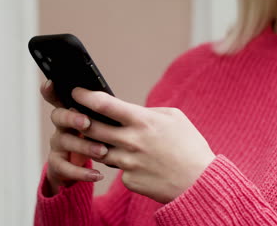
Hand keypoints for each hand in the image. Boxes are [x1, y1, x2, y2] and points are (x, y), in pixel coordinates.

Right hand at [40, 80, 107, 195]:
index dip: (51, 89)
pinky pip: (65, 168)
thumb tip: (125, 103)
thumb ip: (107, 112)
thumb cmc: (98, 137)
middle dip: (71, 117)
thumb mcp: (103, 122)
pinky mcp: (57, 164)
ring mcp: (58, 144)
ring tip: (103, 151)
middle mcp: (62, 125)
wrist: (82, 168)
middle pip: (58, 116)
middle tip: (86, 122)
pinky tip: (97, 175)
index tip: (51, 83)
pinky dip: (81, 172)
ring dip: (83, 146)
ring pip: (64, 141)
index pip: (59, 95)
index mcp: (72, 110)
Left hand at [71, 87, 215, 202]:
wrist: (200, 183)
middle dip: (79, 120)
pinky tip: (134, 161)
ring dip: (97, 143)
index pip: (104, 104)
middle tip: (76, 115)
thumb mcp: (173, 117)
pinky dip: (120, 163)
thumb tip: (127, 111)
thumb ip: (147, 112)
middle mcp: (131, 141)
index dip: (85, 96)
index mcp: (142, 121)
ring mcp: (128, 163)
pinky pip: (116, 168)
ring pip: (99, 150)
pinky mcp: (129, 180)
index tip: (76, 92)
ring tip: (106, 138)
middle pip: (91, 127)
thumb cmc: (189, 146)